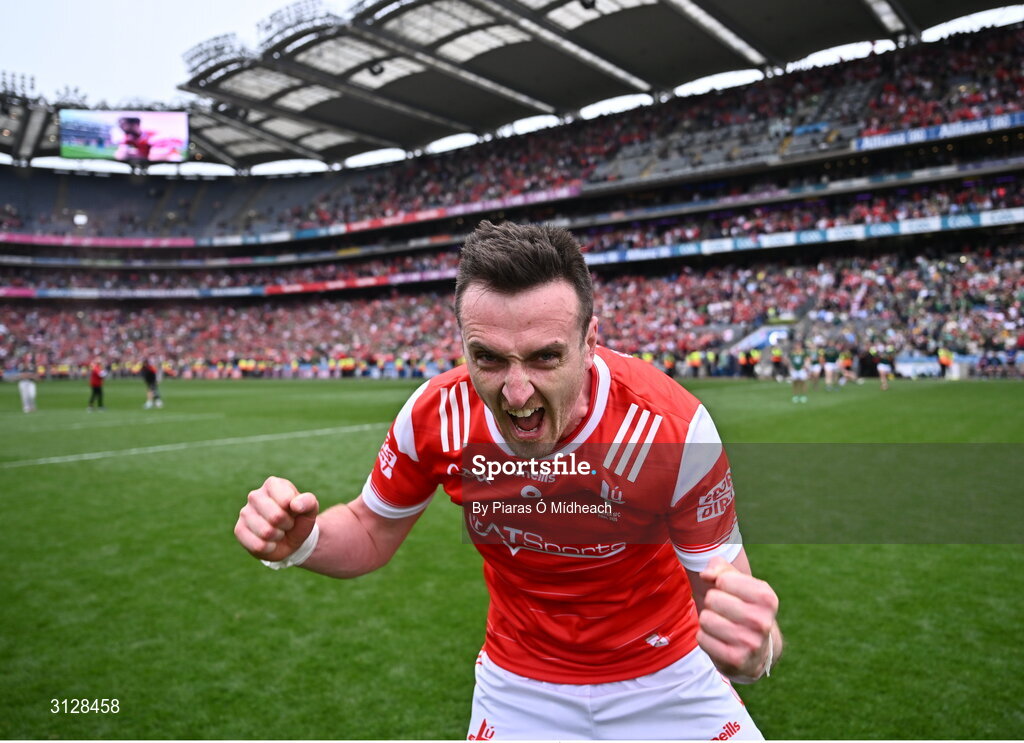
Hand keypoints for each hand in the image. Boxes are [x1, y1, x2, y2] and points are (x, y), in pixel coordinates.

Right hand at [235, 476, 318, 562]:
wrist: (289, 539)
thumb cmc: (298, 519)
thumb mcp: (310, 509)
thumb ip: (308, 502)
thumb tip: (295, 505)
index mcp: (273, 484)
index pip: (286, 500)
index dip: (295, 511)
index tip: (294, 511)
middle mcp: (255, 495)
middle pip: (275, 517)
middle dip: (286, 525)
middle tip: (286, 524)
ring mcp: (245, 512)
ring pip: (266, 532)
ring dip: (278, 537)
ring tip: (278, 532)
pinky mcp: (239, 530)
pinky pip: (257, 545)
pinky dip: (269, 548)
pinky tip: (269, 542)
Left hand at [697, 557, 778, 680]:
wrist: (756, 651)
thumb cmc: (742, 606)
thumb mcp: (737, 582)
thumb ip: (719, 568)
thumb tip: (706, 575)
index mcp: (767, 598)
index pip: (723, 580)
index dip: (720, 585)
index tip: (731, 595)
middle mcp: (763, 621)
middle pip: (712, 599)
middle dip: (713, 604)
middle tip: (725, 613)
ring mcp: (751, 643)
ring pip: (705, 619)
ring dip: (708, 621)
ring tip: (722, 626)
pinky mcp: (736, 660)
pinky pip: (702, 638)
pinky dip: (705, 637)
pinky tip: (719, 641)